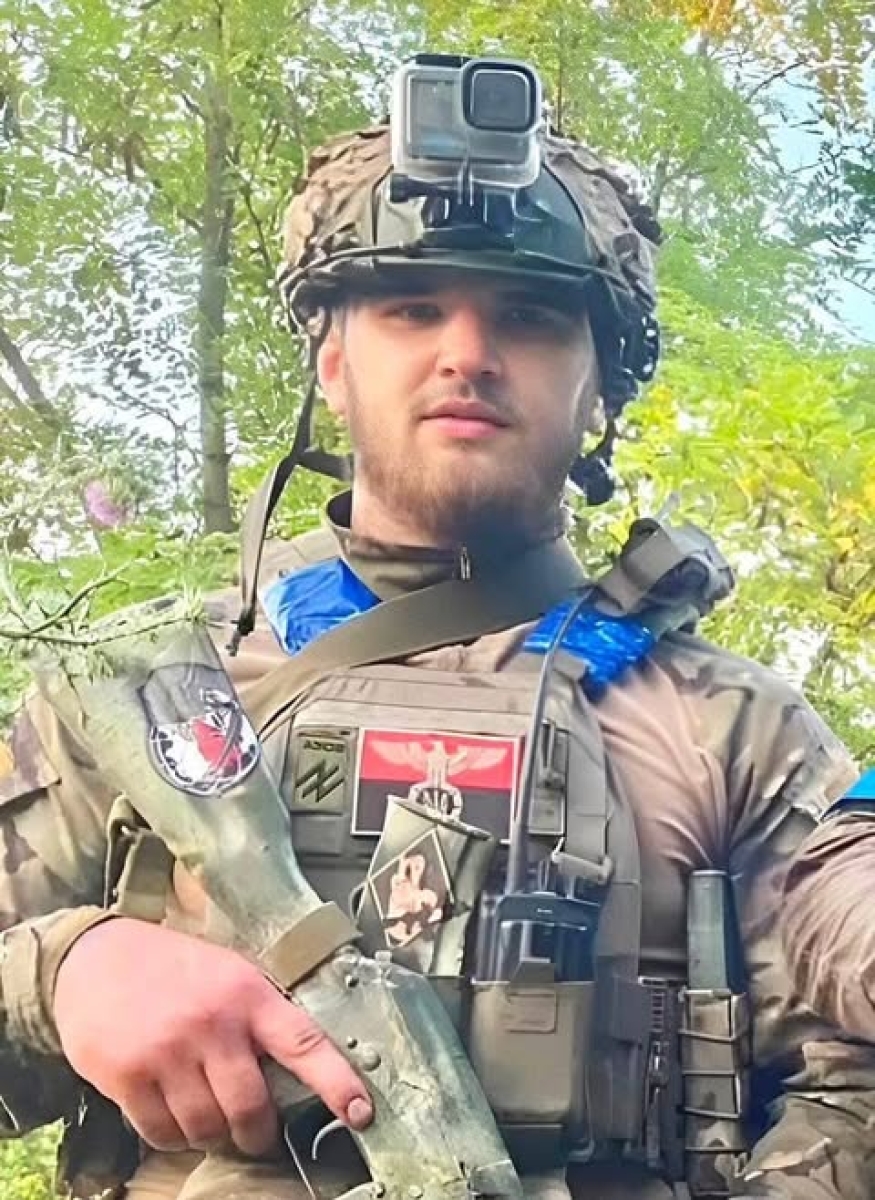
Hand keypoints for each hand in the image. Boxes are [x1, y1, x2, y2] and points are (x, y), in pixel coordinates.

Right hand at [53, 917, 371, 1155]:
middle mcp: (212, 1023)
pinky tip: (174, 1116)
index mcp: (246, 993)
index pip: (304, 1043)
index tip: (361, 1112)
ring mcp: (168, 1052)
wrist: (93, 957)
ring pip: (208, 1128)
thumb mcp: (226, 971)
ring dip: (214, 1135)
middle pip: (251, 1107)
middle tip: (257, 1133)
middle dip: (259, 1132)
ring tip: (209, 1117)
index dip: (337, 1083)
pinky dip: (174, 1136)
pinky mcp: (128, 1077)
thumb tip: (298, 1069)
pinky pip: (163, 1134)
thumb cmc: (171, 966)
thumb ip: (259, 1013)